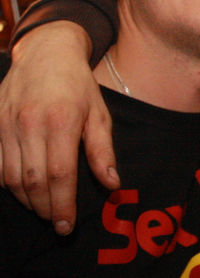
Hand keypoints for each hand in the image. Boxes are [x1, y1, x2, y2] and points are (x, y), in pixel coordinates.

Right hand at [0, 22, 115, 234]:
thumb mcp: (99, 114)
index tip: (68, 225)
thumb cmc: (78, 85)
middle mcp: (30, 124)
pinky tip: (23, 190)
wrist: (45, 52)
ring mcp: (6, 124)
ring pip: (10, 177)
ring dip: (26, 200)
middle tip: (58, 224)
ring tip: (44, 209)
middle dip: (45, 208)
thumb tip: (111, 184)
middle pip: (32, 181)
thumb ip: (103, 151)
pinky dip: (8, 183)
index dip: (62, 205)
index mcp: (61, 121)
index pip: (59, 175)